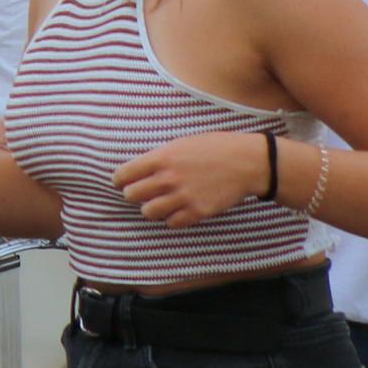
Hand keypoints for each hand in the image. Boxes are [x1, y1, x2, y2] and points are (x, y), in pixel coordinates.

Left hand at [118, 130, 280, 228]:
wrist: (247, 162)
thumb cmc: (213, 148)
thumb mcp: (180, 144)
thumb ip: (158, 158)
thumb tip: (138, 170)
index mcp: (160, 158)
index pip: (122, 175)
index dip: (120, 180)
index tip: (123, 182)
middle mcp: (168, 178)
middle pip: (131, 195)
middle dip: (134, 194)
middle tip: (142, 193)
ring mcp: (183, 196)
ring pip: (148, 212)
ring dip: (152, 209)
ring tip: (160, 203)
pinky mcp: (198, 211)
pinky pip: (172, 223)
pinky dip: (172, 219)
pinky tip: (178, 210)